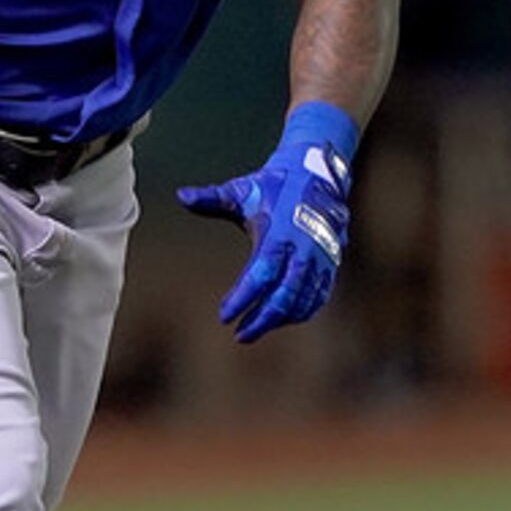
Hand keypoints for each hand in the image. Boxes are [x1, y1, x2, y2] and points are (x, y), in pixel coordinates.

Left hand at [177, 102, 356, 343]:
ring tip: (253, 329)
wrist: (318, 175)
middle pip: (284, 295)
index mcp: (279, 232)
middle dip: (261, 319)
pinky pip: (317, 297)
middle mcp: (302, 249)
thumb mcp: (243, 190)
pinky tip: (280, 320)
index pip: (260, 274)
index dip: (242, 297)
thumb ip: (211, 198)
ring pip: (301, 301)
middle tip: (240, 334)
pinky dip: (299, 313)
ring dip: (278, 320)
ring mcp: (320, 259)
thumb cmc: (274, 185)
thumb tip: (181, 195)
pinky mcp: (329, 264)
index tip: (224, 315)